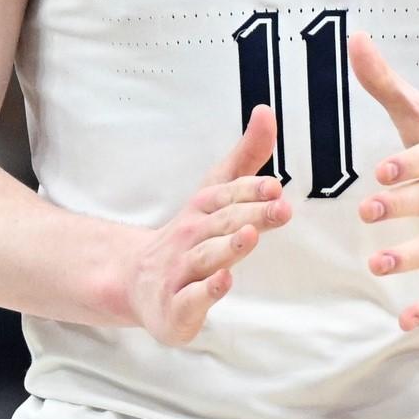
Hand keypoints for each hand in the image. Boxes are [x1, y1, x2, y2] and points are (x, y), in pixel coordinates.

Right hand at [122, 105, 292, 345]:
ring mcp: (182, 271)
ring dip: (229, 246)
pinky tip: (224, 280)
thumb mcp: (217, 192)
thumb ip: (246, 155)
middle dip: (252, 215)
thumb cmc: (192, 234)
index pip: (227, 194)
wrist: (138, 281)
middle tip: (281, 208)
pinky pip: (192, 298)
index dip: (250, 190)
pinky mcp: (177, 306)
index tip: (275, 186)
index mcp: (204, 208)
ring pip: (208, 257)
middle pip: (223, 223)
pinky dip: (207, 291)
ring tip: (250, 236)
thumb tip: (266, 111)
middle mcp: (192, 236)